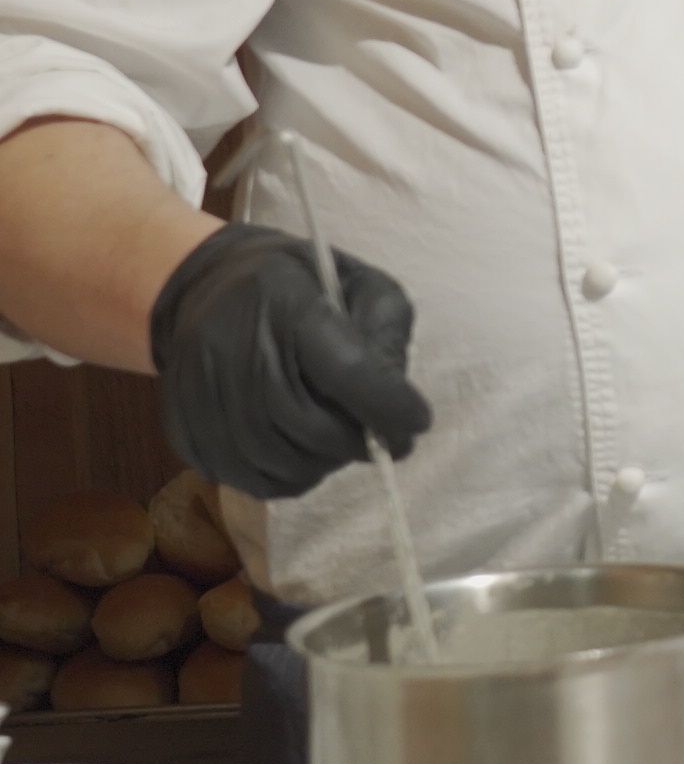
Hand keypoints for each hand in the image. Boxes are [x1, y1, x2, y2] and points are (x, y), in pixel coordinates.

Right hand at [148, 222, 432, 499]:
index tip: (417, 423)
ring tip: (341, 442)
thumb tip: (397, 402)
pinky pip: (248, 478)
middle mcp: (234, 351)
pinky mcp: (185, 431)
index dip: (387, 406)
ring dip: (325, 463)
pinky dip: (289, 478)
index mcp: (285, 305)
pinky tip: (304, 454)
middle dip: (358, 441)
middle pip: (310, 425)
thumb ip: (385, 334)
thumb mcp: (359, 284)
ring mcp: (201, 396)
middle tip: (381, 438)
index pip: (345, 370)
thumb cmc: (299, 286)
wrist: (208, 289)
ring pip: (279, 461)